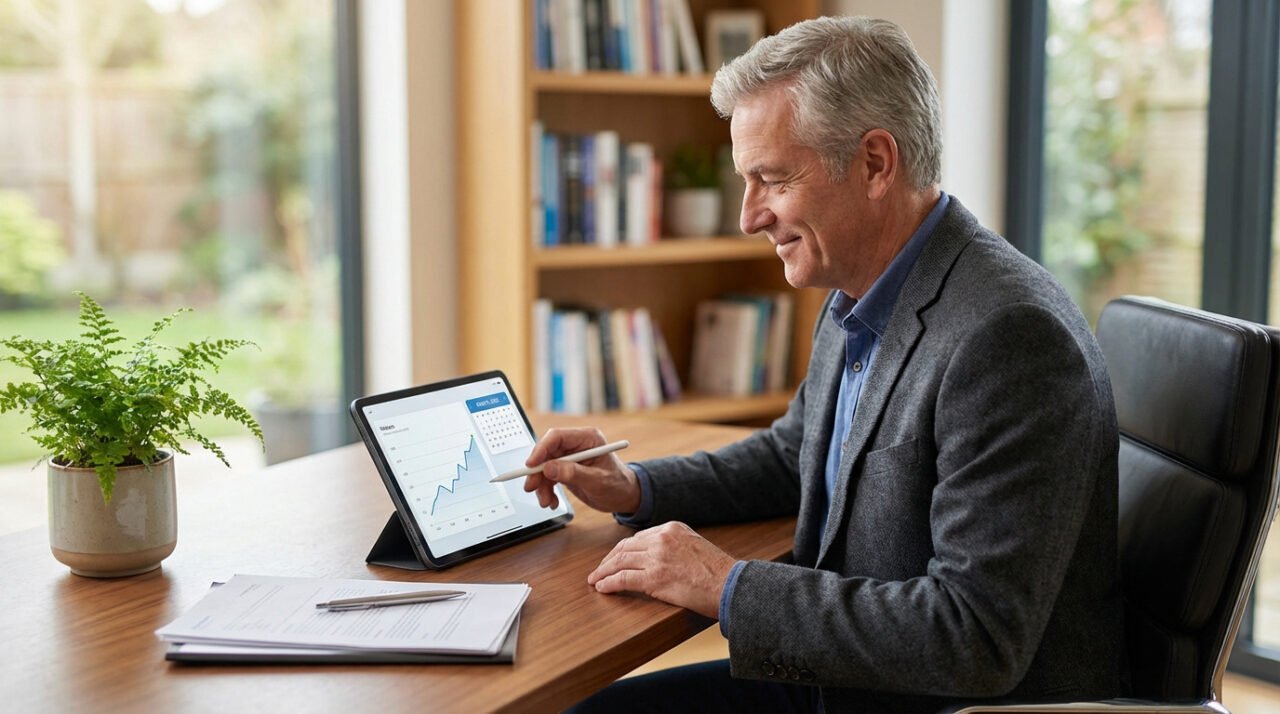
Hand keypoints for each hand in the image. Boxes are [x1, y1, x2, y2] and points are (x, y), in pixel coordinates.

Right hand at [524, 427, 641, 512]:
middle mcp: (576, 445)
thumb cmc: (618, 485)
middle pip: (547, 452)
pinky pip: (548, 477)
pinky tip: (552, 501)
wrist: (624, 497)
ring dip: (541, 485)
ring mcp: (570, 457)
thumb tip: (549, 468)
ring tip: (547, 501)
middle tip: (532, 487)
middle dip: (537, 472)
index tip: (531, 466)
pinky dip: (546, 490)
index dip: (541, 449)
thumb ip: (573, 474)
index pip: (557, 437)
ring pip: (544, 467)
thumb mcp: (597, 481)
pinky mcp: (565, 469)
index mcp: (587, 438)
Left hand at [587, 522, 736, 618]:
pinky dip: (608, 583)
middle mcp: (662, 538)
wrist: (730, 585)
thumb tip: (661, 558)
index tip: (615, 559)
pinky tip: (602, 588)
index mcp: (672, 528)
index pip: (638, 537)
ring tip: (595, 580)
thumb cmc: (719, 573)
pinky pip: (622, 579)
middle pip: (625, 547)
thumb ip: (676, 546)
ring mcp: (657, 557)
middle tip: (599, 570)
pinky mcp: (654, 578)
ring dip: (603, 572)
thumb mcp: (696, 546)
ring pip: (619, 562)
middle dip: (608, 560)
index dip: (622, 550)